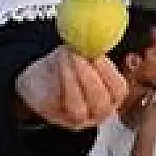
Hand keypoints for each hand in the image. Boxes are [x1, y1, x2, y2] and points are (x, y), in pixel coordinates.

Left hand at [14, 46, 128, 130]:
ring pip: (79, 110)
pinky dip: (54, 84)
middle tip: (78, 56)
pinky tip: (51, 68)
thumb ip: (90, 49)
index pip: (118, 90)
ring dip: (71, 80)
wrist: (36, 78)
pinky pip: (56, 105)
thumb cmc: (63, 66)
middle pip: (101, 104)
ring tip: (63, 58)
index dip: (109, 72)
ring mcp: (76, 120)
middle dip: (89, 77)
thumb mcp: (79, 54)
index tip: (96, 54)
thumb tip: (98, 35)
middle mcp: (96, 113)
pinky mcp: (54, 117)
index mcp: (110, 96)